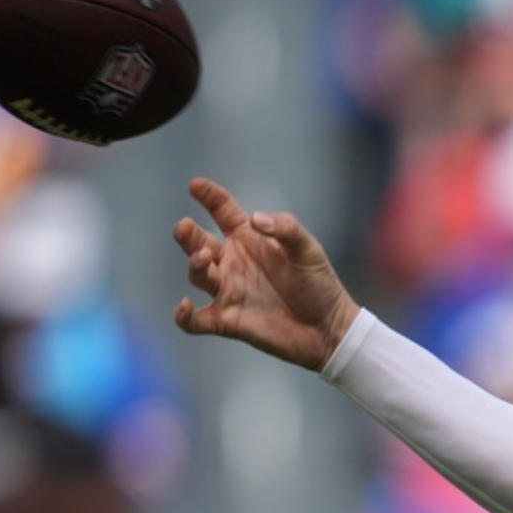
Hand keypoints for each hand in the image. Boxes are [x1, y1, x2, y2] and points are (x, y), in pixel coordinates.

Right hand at [171, 178, 361, 370]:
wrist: (328, 327)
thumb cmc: (319, 284)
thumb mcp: (308, 249)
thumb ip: (286, 228)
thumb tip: (255, 218)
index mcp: (250, 240)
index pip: (223, 212)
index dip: (209, 197)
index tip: (195, 185)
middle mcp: (233, 263)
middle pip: (199, 243)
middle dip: (188, 234)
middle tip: (186, 226)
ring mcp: (228, 292)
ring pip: (197, 275)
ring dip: (194, 265)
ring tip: (205, 258)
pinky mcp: (228, 321)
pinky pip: (196, 321)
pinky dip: (184, 316)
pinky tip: (185, 306)